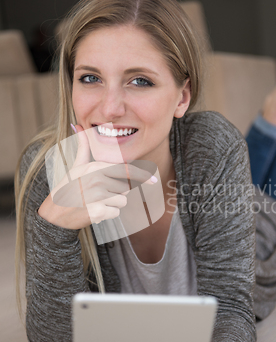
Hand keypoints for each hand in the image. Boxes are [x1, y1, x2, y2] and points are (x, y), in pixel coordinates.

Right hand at [38, 125, 156, 229]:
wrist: (54, 213)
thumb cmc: (67, 188)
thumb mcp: (76, 165)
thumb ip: (83, 147)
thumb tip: (78, 126)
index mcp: (96, 167)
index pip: (126, 170)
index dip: (142, 175)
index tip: (155, 181)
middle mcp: (98, 179)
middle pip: (125, 188)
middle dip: (116, 193)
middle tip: (97, 194)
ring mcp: (98, 196)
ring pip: (121, 202)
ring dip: (111, 205)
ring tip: (94, 202)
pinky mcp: (97, 211)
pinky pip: (115, 213)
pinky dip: (106, 215)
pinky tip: (92, 211)